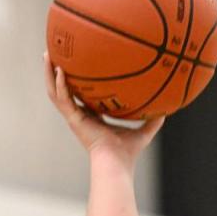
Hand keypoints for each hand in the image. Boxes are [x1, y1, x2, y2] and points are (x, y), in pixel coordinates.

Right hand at [44, 52, 162, 165]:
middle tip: (54, 53)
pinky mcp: (73, 119)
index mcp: (92, 118)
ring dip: (49, 73)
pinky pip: (62, 98)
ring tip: (47, 54)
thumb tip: (168, 109)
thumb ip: (153, 120)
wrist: (117, 162)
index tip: (77, 66)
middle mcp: (80, 116)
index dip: (78, 82)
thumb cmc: (128, 152)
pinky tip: (59, 70)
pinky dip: (59, 84)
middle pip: (63, 90)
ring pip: (55, 92)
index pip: (81, 96)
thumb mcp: (143, 131)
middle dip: (55, 72)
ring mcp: (74, 117)